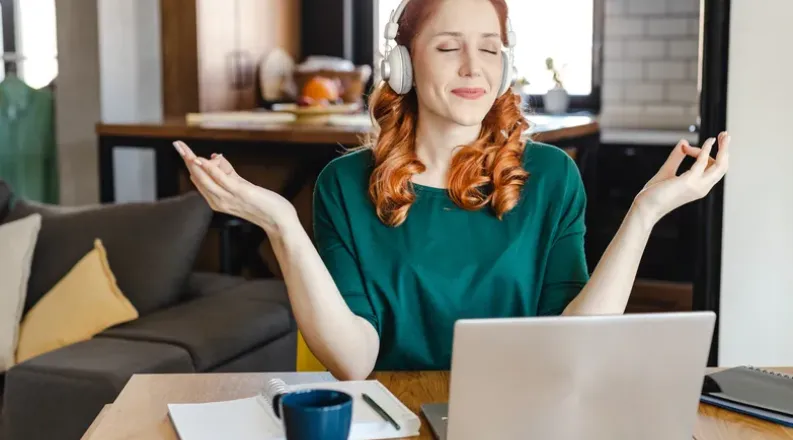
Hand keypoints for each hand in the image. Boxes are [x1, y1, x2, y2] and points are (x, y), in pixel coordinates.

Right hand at [173, 141, 298, 235]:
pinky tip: (202, 160)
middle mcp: (218, 201)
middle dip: (187, 160)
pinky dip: (210, 169)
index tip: (182, 149)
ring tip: (184, 150)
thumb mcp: (241, 186)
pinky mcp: (239, 193)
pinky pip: (220, 180)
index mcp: (217, 201)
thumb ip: (228, 173)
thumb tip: (216, 156)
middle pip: (198, 178)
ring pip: (205, 179)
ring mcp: (227, 198)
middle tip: (178, 144)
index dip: (190, 164)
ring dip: (193, 162)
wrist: (278, 220)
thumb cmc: (263, 204)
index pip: (199, 180)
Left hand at [633, 131, 729, 224]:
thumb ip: (676, 157)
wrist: (645, 208)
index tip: (685, 147)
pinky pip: (702, 162)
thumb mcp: (667, 171)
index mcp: (699, 187)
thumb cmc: (654, 194)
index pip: (711, 167)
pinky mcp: (688, 182)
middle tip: (725, 134)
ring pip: (719, 165)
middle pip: (722, 167)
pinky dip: (706, 150)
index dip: (702, 152)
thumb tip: (684, 142)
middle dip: (725, 150)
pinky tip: (709, 141)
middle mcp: (702, 187)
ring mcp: (697, 186)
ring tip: (724, 135)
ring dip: (723, 149)